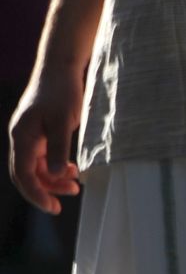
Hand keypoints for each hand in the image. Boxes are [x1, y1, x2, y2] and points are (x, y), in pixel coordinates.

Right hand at [9, 73, 82, 214]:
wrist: (60, 66)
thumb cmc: (62, 91)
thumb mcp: (63, 122)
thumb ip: (58, 149)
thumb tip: (55, 175)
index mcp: (22, 138)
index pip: (24, 175)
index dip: (36, 194)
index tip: (52, 207)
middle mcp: (21, 138)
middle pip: (27, 173)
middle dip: (45, 189)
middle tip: (66, 199)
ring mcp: (29, 135)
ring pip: (36, 166)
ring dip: (52, 178)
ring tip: (75, 184)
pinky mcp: (39, 131)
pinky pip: (43, 156)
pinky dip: (55, 165)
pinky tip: (71, 169)